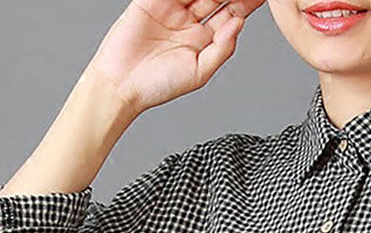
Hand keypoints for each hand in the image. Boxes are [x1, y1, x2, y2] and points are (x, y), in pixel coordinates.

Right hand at [85, 0, 266, 115]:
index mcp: (205, 40)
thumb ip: (222, 49)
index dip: (248, 2)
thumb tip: (239, 24)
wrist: (122, 84)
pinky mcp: (152, 0)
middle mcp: (191, 21)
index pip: (231, 14)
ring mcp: (172, 8)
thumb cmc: (158, 86)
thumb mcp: (199, 72)